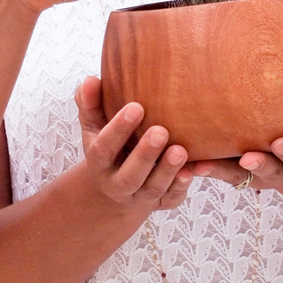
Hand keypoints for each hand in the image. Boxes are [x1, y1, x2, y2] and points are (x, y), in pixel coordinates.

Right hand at [75, 76, 192, 211]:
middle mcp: (117, 183)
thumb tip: (90, 80)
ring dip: (167, 171)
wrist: (116, 181)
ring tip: (180, 150)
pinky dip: (181, 187)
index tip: (136, 107)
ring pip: (152, 189)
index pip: (104, 148)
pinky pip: (171, 199)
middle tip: (161, 131)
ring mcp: (140, 196)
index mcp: (99, 161)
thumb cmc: (110, 141)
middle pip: (129, 175)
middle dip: (145, 155)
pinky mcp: (161, 202)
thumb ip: (90, 102)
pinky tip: (191, 171)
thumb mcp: (95, 123)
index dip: (118, 129)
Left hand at [191, 72, 282, 234]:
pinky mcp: (234, 172)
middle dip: (259, 165)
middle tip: (248, 157)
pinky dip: (203, 168)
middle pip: (267, 172)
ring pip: (235, 176)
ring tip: (201, 166)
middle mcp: (278, 173)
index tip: (280, 142)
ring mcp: (254, 175)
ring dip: (219, 172)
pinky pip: (218, 171)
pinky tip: (187, 161)